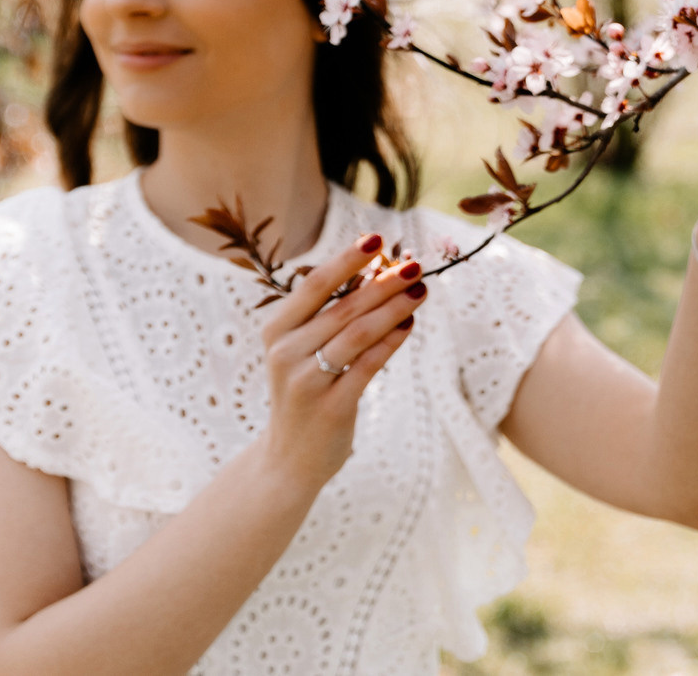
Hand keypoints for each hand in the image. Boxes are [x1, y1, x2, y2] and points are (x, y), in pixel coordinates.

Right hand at [255, 234, 425, 493]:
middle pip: (343, 307)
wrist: (289, 458)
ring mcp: (306, 381)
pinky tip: (410, 325)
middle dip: (383, 283)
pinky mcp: (331, 407)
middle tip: (415, 265)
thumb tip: (374, 271)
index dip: (347, 259)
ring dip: (394, 309)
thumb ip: (330, 315)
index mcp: (276, 331)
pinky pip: (368, 366)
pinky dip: (392, 342)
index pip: (314, 285)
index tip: (376, 238)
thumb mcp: (303, 350)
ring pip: (358, 334)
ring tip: (421, 290)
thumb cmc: (304, 392)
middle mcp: (286, 353)